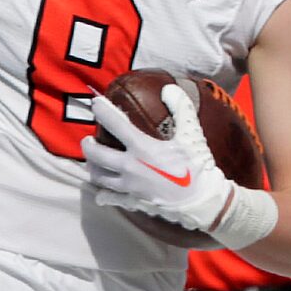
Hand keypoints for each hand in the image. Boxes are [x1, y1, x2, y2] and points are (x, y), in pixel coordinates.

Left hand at [81, 81, 245, 236]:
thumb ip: (181, 109)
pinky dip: (103, 194)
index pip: (115, 123)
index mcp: (142, 148)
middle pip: (96, 153)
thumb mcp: (191, 135)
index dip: (102, 110)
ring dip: (93, 167)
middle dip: (88, 144)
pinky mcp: (133, 201)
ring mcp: (129, 186)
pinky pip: (110, 198)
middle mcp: (130, 167)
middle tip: (89, 139)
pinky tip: (101, 193)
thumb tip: (169, 89)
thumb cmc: (196, 167)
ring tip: (95, 161)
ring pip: (98, 176)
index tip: (96, 104)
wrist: (202, 201)